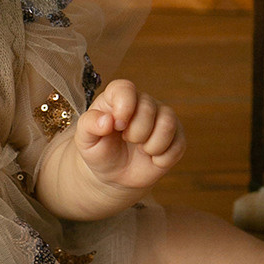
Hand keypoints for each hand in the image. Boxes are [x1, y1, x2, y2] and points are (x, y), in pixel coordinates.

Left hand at [73, 79, 185, 194]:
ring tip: (140, 149)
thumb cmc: (99, 150)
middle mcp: (144, 102)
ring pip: (168, 124)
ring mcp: (163, 118)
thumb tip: (107, 120)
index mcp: (119, 97)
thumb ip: (89, 125)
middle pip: (149, 109)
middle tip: (126, 140)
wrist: (115, 174)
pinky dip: (162, 159)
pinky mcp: (177, 136)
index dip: (123, 108)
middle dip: (135, 133)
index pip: (126, 89)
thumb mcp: (85, 139)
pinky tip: (151, 158)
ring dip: (151, 145)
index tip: (116, 126)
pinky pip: (178, 146)